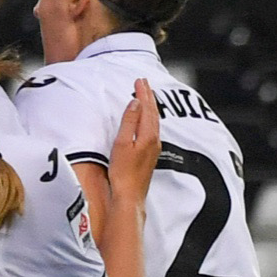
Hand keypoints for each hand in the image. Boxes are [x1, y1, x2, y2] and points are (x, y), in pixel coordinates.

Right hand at [114, 81, 161, 202]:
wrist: (129, 196)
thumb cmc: (123, 173)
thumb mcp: (122, 144)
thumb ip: (129, 122)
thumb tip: (135, 103)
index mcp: (148, 135)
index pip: (147, 108)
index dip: (143, 93)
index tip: (139, 80)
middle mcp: (154, 140)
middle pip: (153, 112)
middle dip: (148, 96)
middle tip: (143, 82)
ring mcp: (154, 148)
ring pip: (154, 120)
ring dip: (150, 106)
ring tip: (145, 95)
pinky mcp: (150, 154)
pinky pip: (153, 128)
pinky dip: (149, 117)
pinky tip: (146, 118)